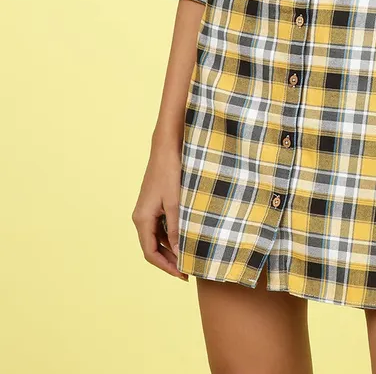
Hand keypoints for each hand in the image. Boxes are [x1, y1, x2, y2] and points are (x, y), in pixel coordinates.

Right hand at [132, 143, 187, 280]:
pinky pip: (161, 226)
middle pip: (152, 247)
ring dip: (171, 248)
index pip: (150, 253)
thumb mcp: (176, 203)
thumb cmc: (171, 172)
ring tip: (189, 256)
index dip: (166, 267)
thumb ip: (176, 228)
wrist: (167, 147)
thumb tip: (178, 252)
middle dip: (169, 260)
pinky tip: (186, 237)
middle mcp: (141, 216)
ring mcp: (147, 209)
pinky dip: (172, 235)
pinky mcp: (155, 203)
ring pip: (157, 237)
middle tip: (188, 270)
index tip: (183, 275)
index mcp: (142, 219)